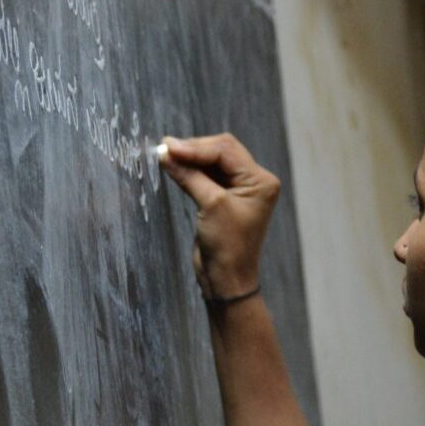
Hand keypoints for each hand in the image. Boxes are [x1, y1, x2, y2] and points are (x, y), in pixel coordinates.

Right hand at [158, 133, 280, 299]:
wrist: (226, 278)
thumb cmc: (228, 245)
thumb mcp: (211, 205)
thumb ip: (190, 175)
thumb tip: (167, 153)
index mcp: (260, 180)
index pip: (226, 151)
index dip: (196, 147)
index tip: (168, 148)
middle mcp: (253, 181)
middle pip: (220, 151)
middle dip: (193, 149)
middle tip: (164, 149)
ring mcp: (238, 189)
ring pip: (212, 161)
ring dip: (190, 158)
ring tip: (165, 155)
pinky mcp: (223, 198)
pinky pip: (206, 175)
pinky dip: (190, 170)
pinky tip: (174, 166)